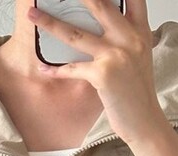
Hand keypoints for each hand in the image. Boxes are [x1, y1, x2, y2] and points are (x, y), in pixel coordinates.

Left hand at [26, 0, 167, 145]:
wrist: (145, 122)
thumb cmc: (137, 93)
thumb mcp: (138, 57)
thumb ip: (124, 37)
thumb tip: (97, 25)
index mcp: (139, 31)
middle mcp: (130, 38)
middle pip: (99, 5)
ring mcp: (116, 55)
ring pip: (75, 34)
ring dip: (50, 24)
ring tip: (33, 15)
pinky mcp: (103, 75)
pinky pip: (72, 68)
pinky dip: (55, 70)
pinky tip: (43, 68)